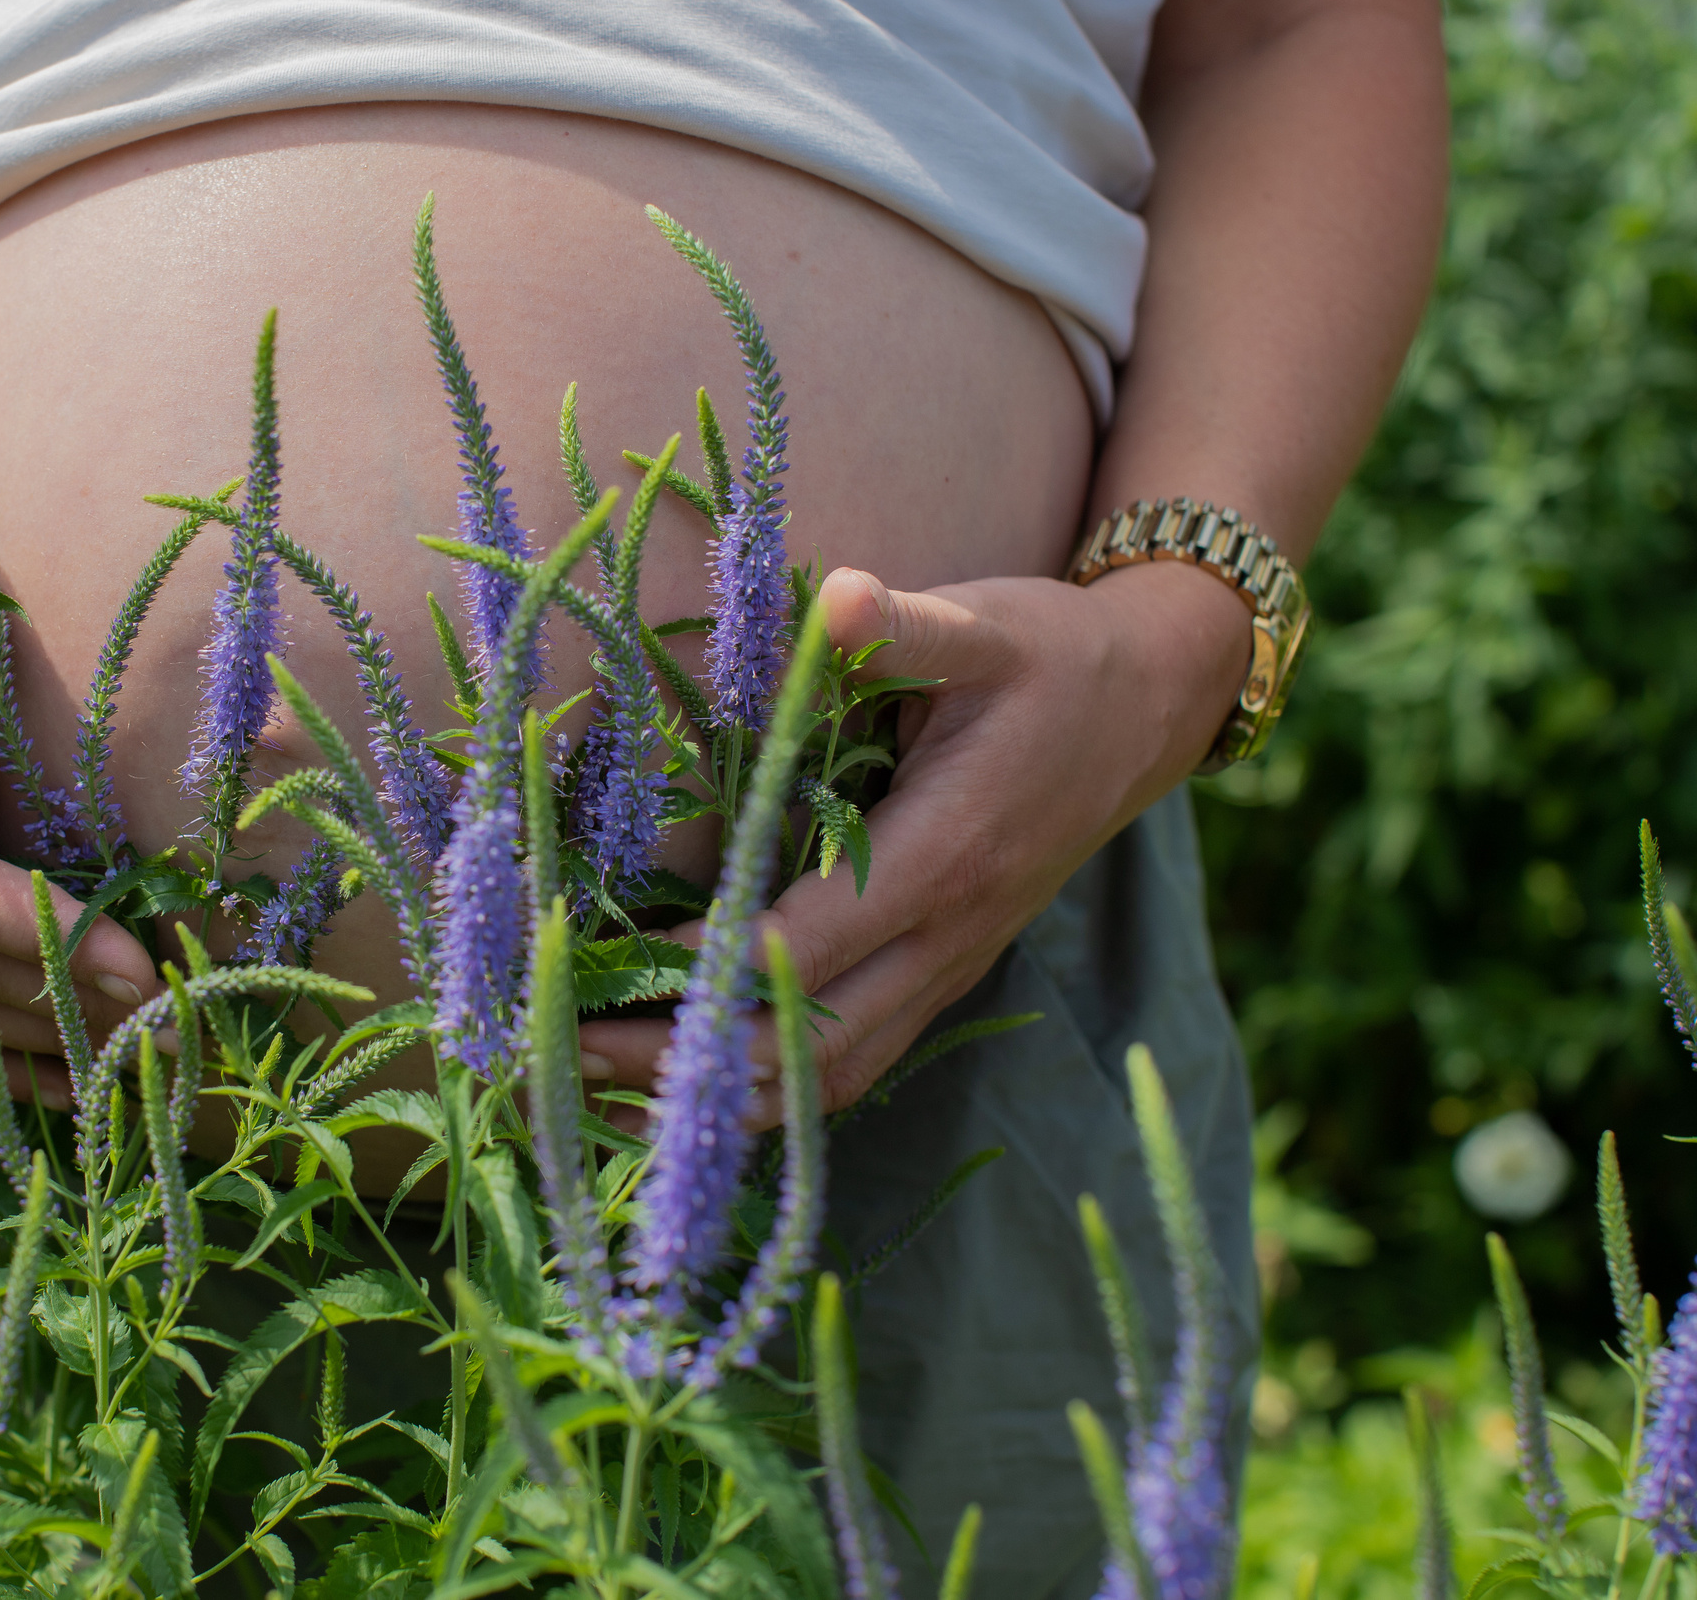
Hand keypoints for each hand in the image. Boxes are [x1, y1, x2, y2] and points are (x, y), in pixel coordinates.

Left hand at [577, 558, 1250, 1127]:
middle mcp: (943, 940)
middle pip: (796, 1046)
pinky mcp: (932, 979)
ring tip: (583, 1086)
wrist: (1149, 709)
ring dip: (705, 1099)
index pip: (801, 949)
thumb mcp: (988, 625)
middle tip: (549, 1049)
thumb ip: (904, 625)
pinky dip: (756, 1091)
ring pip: (819, 1080)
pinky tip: (669, 1088)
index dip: (698, 974)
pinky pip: (839, 1067)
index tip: (596, 973)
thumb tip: (835, 598)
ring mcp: (942, 973)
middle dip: (671, 1062)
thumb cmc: (1051, 660)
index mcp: (943, 858)